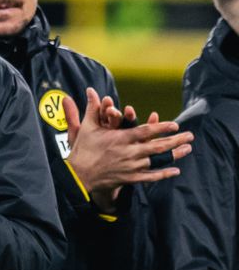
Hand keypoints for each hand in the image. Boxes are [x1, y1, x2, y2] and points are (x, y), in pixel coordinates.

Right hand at [65, 87, 193, 210]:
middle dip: (176, 141)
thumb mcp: (87, 127)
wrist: (78, 176)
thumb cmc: (83, 149)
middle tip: (190, 135)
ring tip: (188, 148)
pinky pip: (151, 176)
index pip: (145, 131)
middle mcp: (129, 152)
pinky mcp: (130, 178)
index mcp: (120, 138)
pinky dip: (164, 174)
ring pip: (158, 161)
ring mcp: (131, 167)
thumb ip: (92, 108)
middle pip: (157, 146)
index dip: (162, 127)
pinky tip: (176, 170)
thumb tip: (90, 90)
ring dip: (175, 155)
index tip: (175, 125)